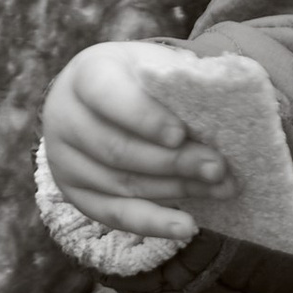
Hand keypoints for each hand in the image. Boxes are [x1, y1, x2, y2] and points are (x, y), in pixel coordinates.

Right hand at [42, 41, 230, 241]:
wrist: (104, 96)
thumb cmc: (143, 78)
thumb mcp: (158, 66)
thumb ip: (182, 81)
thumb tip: (228, 98)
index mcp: (86, 75)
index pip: (108, 97)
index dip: (143, 117)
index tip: (181, 134)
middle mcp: (64, 118)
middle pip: (118, 149)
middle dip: (173, 162)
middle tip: (217, 167)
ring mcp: (64, 160)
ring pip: (121, 184)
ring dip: (176, 189)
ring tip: (220, 189)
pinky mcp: (75, 194)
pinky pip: (115, 215)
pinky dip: (154, 223)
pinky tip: (187, 226)